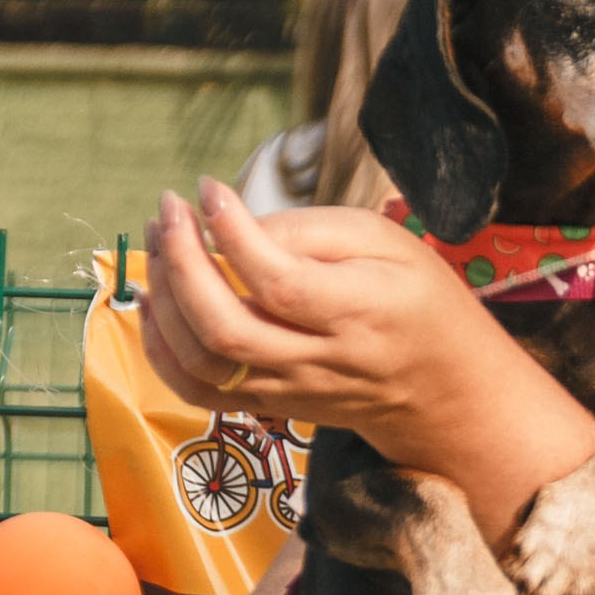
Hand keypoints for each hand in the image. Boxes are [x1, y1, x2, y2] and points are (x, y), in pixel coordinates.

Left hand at [139, 179, 500, 451]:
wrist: (440, 386)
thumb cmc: (416, 300)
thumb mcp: (388, 242)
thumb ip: (314, 230)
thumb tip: (236, 226)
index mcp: (359, 312)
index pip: (280, 282)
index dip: (232, 233)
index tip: (207, 188)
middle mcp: (320, 361)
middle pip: (227, 327)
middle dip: (181, 263)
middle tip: (171, 210)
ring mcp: (289, 390)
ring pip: (203, 362)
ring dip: (164, 300)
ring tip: (160, 242)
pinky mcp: (268, 405)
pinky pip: (197, 391)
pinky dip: (161, 349)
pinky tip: (154, 300)